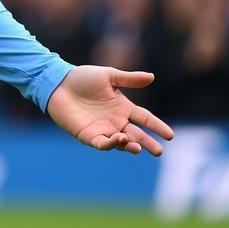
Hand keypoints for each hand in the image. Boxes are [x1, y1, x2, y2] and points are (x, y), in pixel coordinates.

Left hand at [47, 65, 173, 155]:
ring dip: (129, 145)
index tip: (170, 136)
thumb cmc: (82, 78)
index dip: (157, 126)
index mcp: (122, 107)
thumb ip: (129, 79)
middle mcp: (115, 120)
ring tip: (136, 147)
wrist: (58, 83)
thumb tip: (152, 77)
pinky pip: (101, 143)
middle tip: (159, 151)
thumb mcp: (108, 76)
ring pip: (120, 142)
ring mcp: (102, 129)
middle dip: (148, 143)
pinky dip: (110, 144)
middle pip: (136, 134)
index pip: (145, 118)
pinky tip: (117, 141)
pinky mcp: (88, 135)